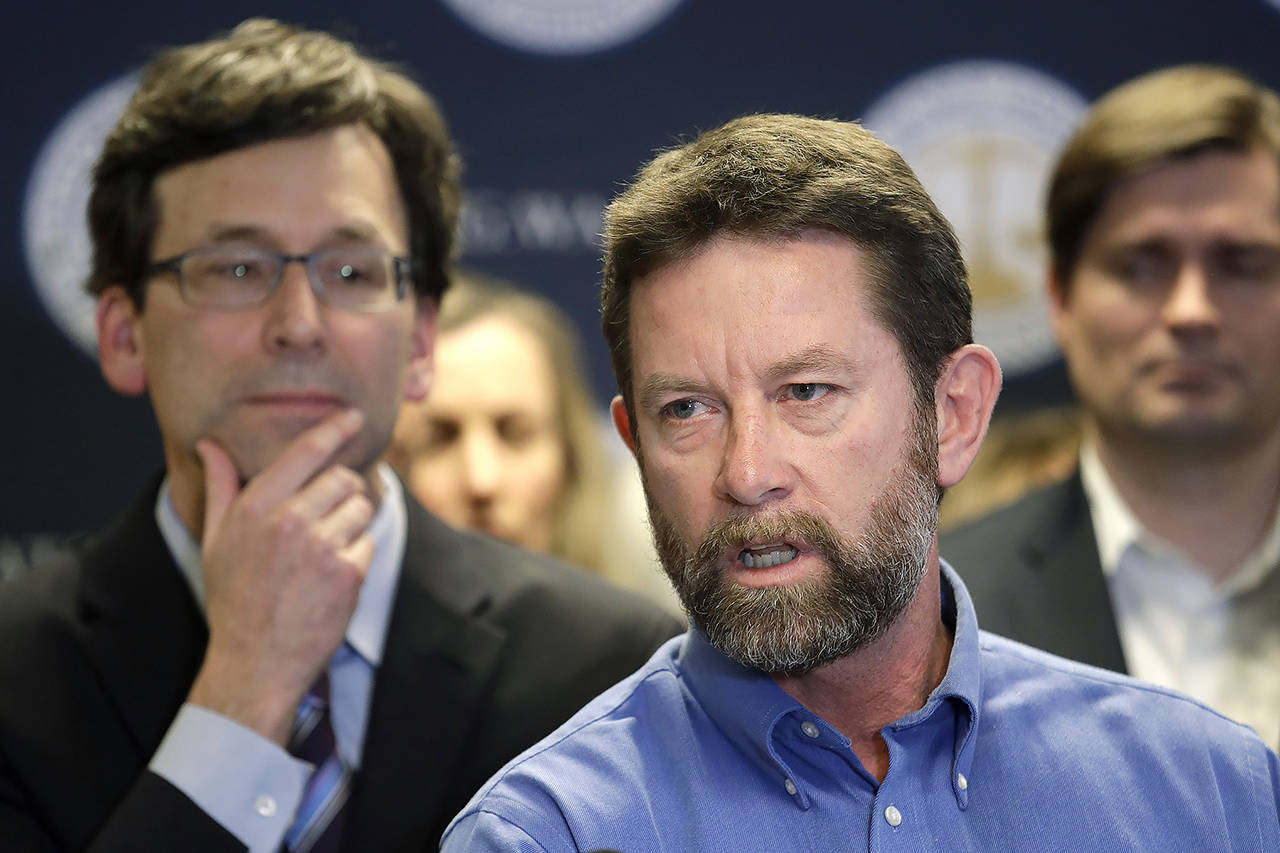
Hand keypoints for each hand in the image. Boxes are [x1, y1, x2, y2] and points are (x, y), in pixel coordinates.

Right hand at [187, 408, 374, 744]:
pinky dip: (356, 560)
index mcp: (255, 506)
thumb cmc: (234, 599)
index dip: (334, 429)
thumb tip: (210, 444)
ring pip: (359, 509)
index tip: (354, 416)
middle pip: (342, 479)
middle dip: (340, 497)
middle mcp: (288, 519)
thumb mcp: (216, 540)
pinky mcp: (348, 571)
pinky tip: (329, 583)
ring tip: (320, 560)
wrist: (254, 662)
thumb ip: (221, 487)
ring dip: (349, 529)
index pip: (305, 451)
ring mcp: (321, 545)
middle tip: (322, 528)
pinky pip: (367, 544)